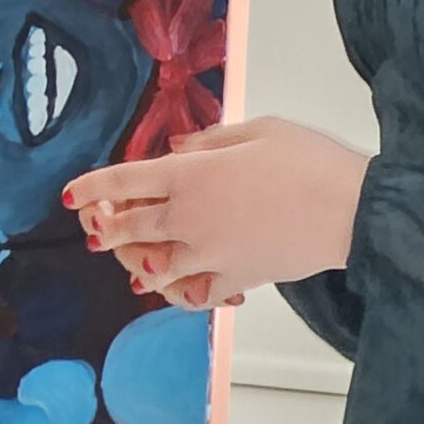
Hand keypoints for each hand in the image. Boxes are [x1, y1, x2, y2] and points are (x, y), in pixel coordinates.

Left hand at [64, 117, 368, 308]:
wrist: (352, 210)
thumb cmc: (308, 161)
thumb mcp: (256, 130)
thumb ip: (207, 142)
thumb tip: (175, 151)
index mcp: (188, 175)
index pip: (122, 181)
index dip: (92, 187)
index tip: (72, 195)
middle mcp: (188, 218)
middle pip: (128, 227)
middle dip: (105, 227)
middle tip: (96, 224)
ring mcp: (209, 253)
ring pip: (153, 266)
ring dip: (137, 262)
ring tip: (134, 259)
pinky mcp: (235, 279)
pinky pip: (195, 293)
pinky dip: (183, 291)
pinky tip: (183, 284)